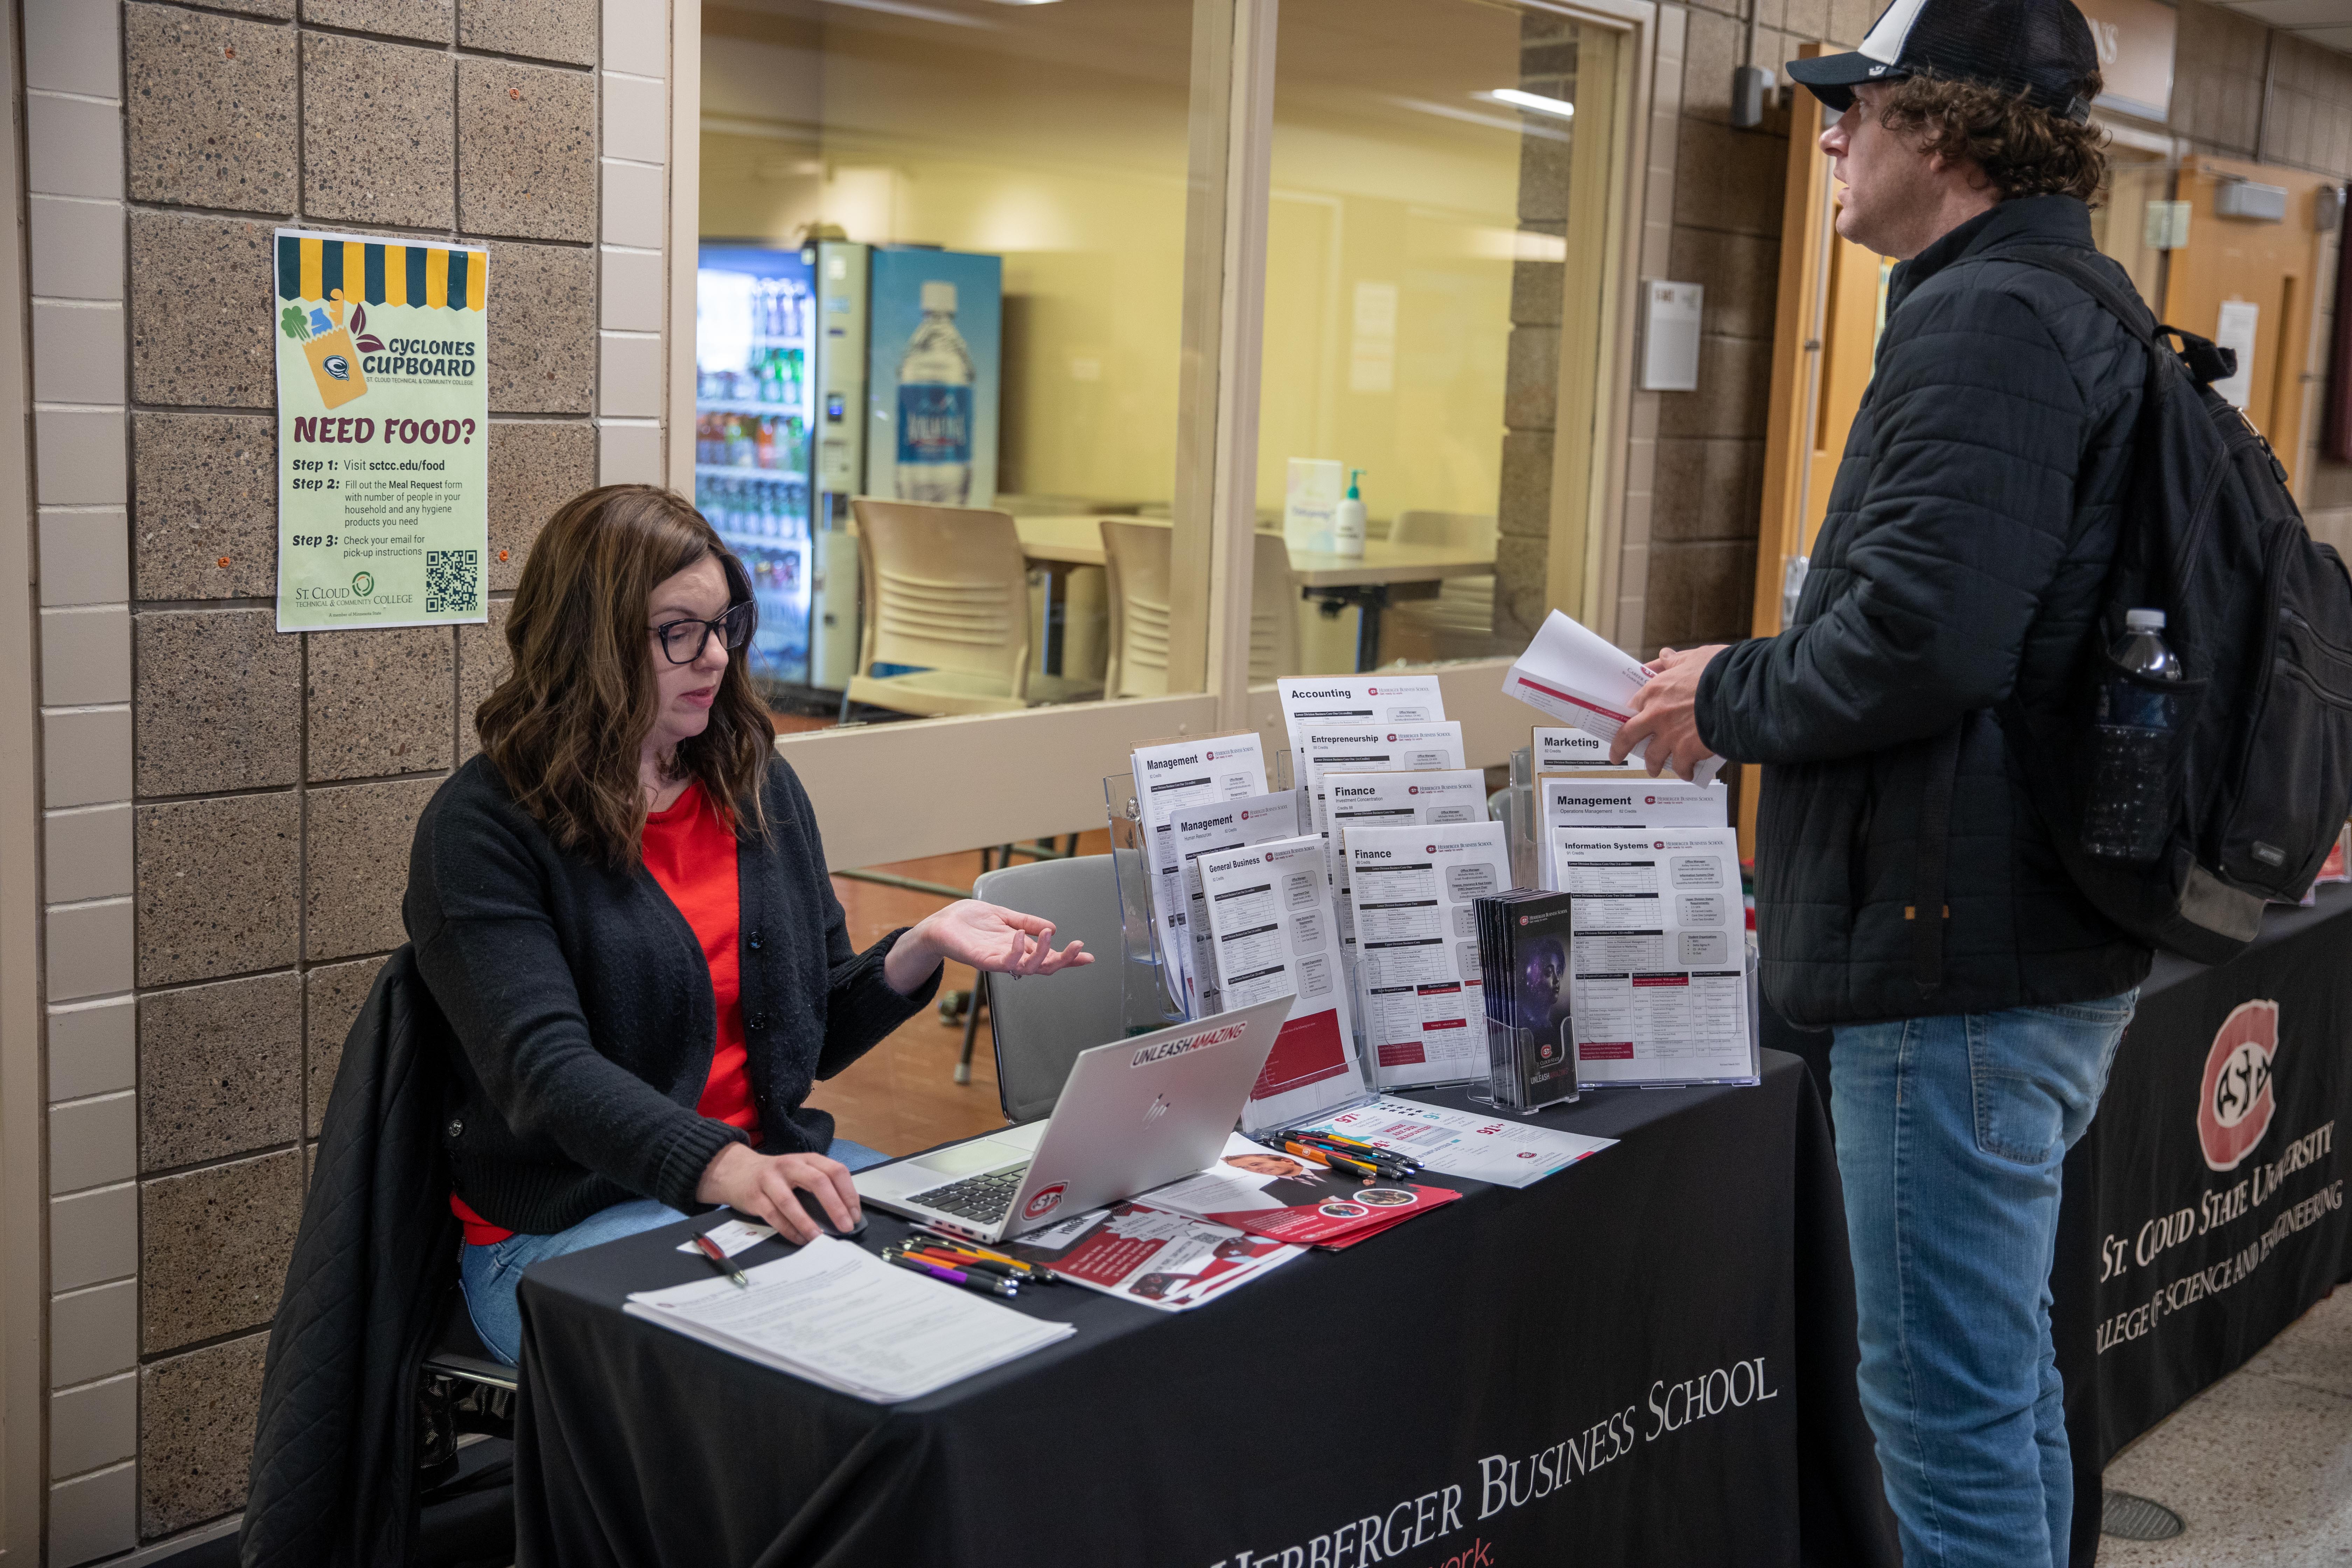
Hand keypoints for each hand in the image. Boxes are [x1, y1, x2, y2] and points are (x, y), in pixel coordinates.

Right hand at [696, 1141, 857, 1243]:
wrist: (736, 1171)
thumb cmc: (776, 1176)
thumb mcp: (801, 1171)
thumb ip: (820, 1186)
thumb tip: (845, 1214)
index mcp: (807, 1159)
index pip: (835, 1170)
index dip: (848, 1193)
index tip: (855, 1215)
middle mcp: (790, 1165)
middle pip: (818, 1181)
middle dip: (835, 1206)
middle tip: (845, 1227)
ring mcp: (769, 1179)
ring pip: (791, 1201)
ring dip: (808, 1223)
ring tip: (820, 1239)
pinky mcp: (754, 1196)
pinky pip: (773, 1216)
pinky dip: (788, 1230)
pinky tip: (800, 1239)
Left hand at [884, 898, 1094, 993]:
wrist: (940, 924)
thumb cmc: (967, 921)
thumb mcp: (1004, 916)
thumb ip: (1027, 921)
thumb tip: (1052, 926)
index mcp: (1019, 947)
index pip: (1049, 956)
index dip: (1069, 958)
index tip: (1088, 957)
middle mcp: (1012, 957)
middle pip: (1045, 967)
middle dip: (1065, 960)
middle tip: (1079, 947)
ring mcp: (998, 960)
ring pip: (1029, 968)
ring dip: (1044, 954)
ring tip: (1050, 935)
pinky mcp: (983, 960)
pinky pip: (1005, 962)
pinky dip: (1016, 950)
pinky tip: (1020, 935)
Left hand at [1612, 644, 1729, 780]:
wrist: (1740, 692)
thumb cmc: (1720, 671)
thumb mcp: (1694, 658)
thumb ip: (1675, 662)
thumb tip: (1665, 656)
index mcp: (1655, 690)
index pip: (1632, 705)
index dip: (1629, 715)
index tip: (1627, 721)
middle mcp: (1657, 715)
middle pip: (1628, 736)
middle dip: (1620, 748)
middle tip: (1616, 756)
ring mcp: (1670, 735)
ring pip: (1653, 757)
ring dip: (1653, 765)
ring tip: (1655, 770)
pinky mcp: (1687, 751)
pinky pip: (1681, 767)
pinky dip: (1683, 772)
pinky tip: (1687, 773)